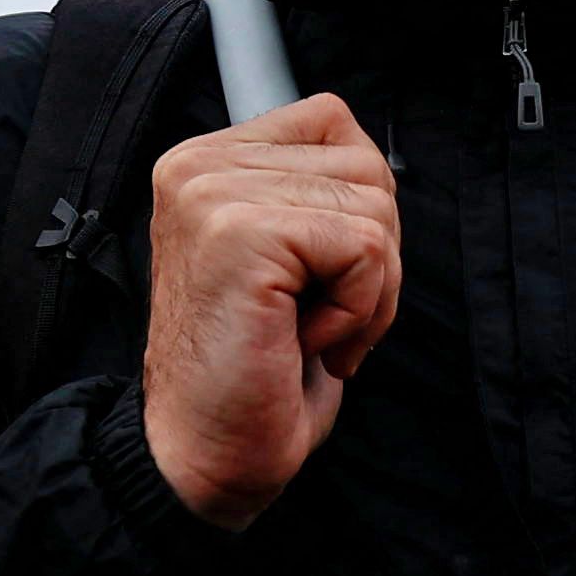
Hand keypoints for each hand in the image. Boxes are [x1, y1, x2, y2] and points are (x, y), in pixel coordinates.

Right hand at [138, 93, 402, 529]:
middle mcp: (197, 164)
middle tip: (318, 318)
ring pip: (374, 205)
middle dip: (373, 256)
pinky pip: (364, 249)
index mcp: (204, 161)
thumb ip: (313, 194)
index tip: (316, 279)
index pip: (332, 121)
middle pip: (366, 164)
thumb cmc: (255, 371)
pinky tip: (305, 342)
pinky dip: (359, 311)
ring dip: (368, 291)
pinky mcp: (240, 232)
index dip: (357, 209)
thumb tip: (378, 164)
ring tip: (309, 332)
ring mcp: (212, 193)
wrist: (205, 454)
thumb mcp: (288, 260)